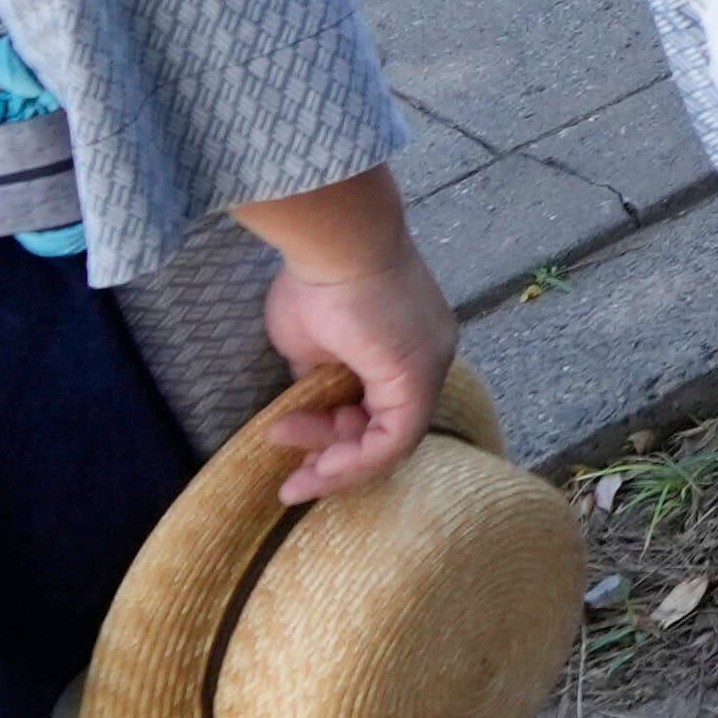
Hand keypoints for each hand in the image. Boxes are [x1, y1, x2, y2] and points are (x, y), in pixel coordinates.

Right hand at [235, 178, 458, 506]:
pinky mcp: (420, 378)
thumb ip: (319, 380)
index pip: (382, 408)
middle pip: (387, 427)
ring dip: (334, 461)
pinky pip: (393, 441)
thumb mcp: (309, 345)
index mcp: (409, 345)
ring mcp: (431, 367)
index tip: (293, 449)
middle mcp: (430, 357)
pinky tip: (315, 469)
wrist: (331, 239)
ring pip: (390, 441)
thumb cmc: (316, 279)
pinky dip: (353, 462)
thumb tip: (309, 409)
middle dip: (334, 457)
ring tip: (287, 456)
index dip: (338, 439)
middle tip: (294, 477)